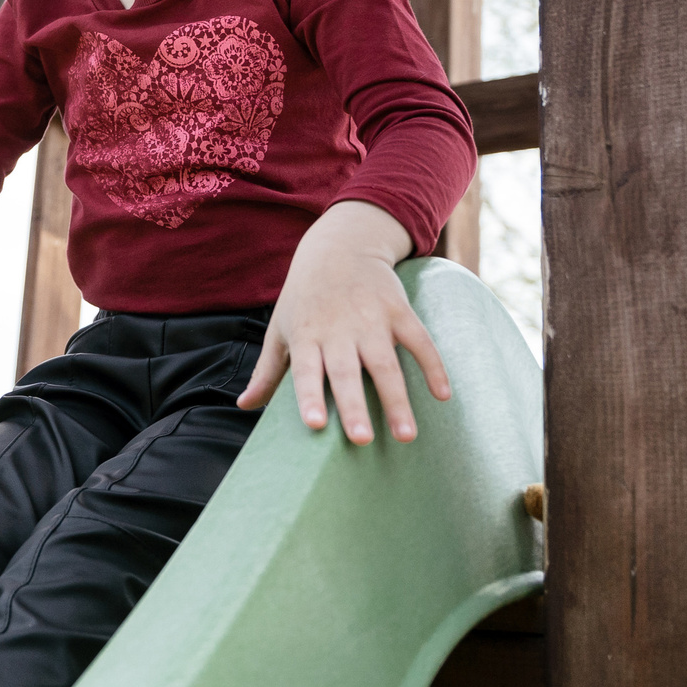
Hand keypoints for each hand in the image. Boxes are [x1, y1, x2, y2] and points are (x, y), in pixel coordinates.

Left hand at [237, 201, 450, 442]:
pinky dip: (433, 366)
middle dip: (354, 406)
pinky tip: (443, 396)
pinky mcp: (398, 310)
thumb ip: (267, 371)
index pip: (305, 371)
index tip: (314, 424)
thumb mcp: (280, 330)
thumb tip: (243, 406)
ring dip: (397, 400)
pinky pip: (419, 341)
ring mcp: (371, 319)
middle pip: (346, 373)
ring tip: (406, 436)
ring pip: (386, 364)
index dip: (309, 396)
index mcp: (306, 337)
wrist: (338, 246)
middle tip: (362, 440)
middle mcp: (338, 330)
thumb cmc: (303, 298)